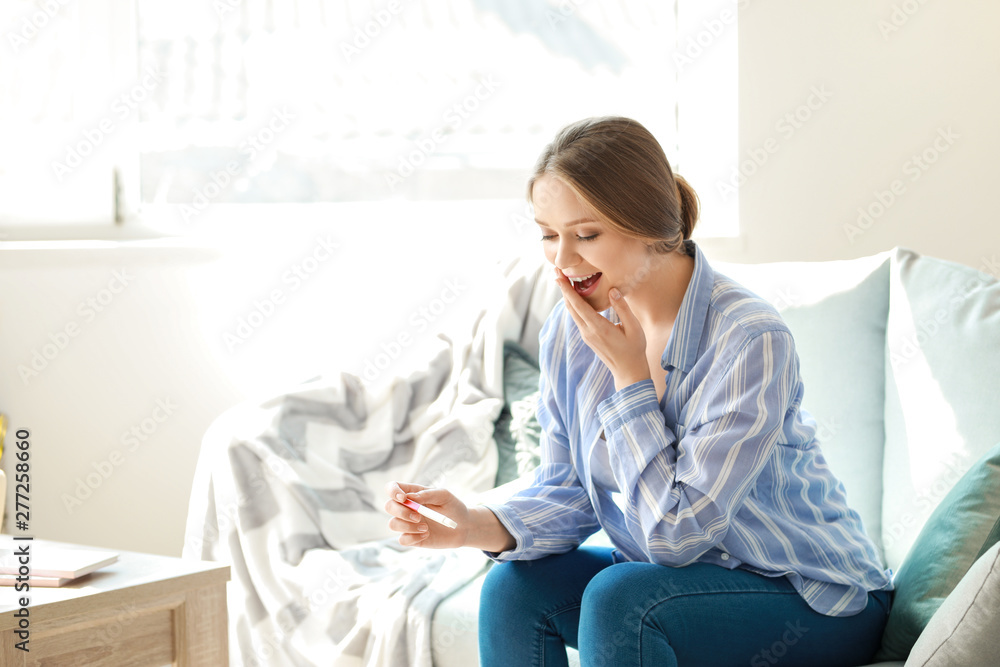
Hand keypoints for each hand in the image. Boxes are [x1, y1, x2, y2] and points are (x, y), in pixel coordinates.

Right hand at [384, 481, 469, 548]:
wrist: (464, 527)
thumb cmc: (453, 507)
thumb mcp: (444, 496)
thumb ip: (427, 494)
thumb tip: (410, 498)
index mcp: (412, 493)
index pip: (392, 488)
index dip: (392, 491)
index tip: (404, 498)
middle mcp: (406, 508)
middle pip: (389, 506)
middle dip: (401, 512)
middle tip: (418, 517)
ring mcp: (407, 524)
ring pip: (393, 524)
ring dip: (407, 526)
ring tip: (425, 528)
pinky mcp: (412, 538)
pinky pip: (402, 540)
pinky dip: (413, 538)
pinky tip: (426, 535)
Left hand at [554, 268, 650, 390]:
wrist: (628, 371)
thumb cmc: (634, 349)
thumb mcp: (634, 327)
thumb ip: (622, 308)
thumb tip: (612, 290)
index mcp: (599, 328)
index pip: (578, 305)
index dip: (566, 289)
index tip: (558, 275)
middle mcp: (588, 331)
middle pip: (570, 306)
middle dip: (562, 288)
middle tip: (557, 270)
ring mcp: (586, 335)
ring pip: (572, 312)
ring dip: (567, 296)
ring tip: (563, 279)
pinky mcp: (587, 337)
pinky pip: (577, 317)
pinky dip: (573, 304)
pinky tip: (574, 296)